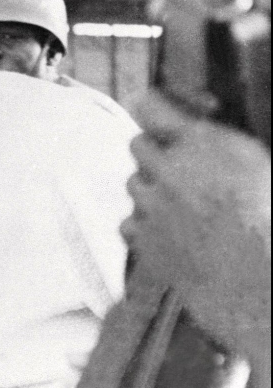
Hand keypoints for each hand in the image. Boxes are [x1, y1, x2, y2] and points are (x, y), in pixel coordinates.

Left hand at [122, 89, 270, 351]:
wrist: (263, 282)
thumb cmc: (267, 220)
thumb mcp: (253, 162)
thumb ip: (215, 141)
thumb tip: (191, 129)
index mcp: (202, 144)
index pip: (149, 106)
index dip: (153, 109)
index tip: (158, 115)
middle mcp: (169, 169)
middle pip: (137, 145)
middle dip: (155, 154)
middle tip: (180, 171)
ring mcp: (152, 205)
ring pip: (133, 183)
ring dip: (151, 190)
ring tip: (187, 210)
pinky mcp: (143, 238)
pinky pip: (129, 221)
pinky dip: (144, 226)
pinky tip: (173, 234)